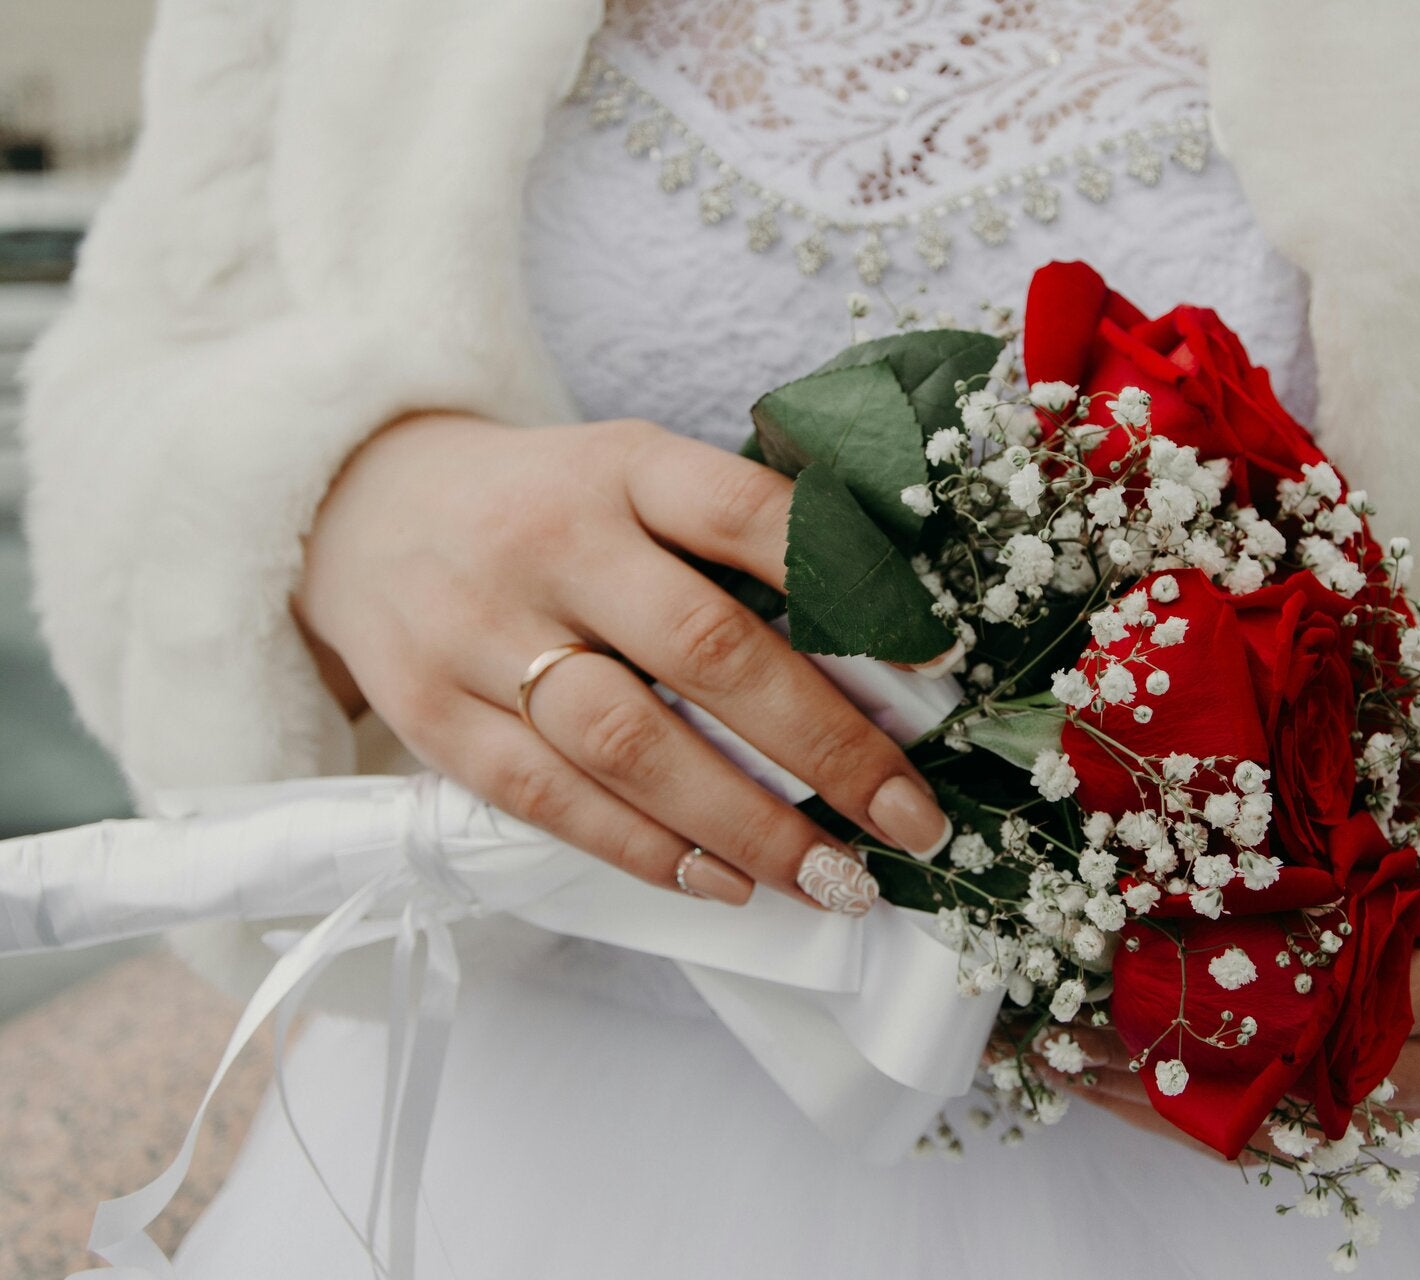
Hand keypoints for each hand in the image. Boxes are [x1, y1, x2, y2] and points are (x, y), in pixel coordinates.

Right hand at [295, 412, 954, 911]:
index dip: (851, 586)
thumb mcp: (633, 475)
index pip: (747, 516)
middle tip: (912, 821)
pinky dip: (648, 852)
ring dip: (746, 824)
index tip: (939, 664)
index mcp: (622, 467)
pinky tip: (727, 885)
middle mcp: (551, 543)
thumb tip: (887, 638)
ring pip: (630, 745)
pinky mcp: (434, 716)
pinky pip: (551, 801)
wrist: (359, 507)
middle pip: (705, 649)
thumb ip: (735, 540)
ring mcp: (482, 633)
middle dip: (826, 746)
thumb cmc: (545, 504)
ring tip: (836, 879)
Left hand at [1065, 763, 1419, 1145]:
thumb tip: (1187, 813)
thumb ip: (1329, 823)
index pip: (1304, 998)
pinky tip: (1150, 1088)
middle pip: (1279, 1086)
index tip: (1104, 968)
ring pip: (1287, 1127)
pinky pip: (1314, 1125)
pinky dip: (1227, 1110)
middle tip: (1054, 1042)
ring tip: (1074, 1072)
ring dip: (1174, 1106)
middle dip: (1154, 1071)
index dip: (1196, 990)